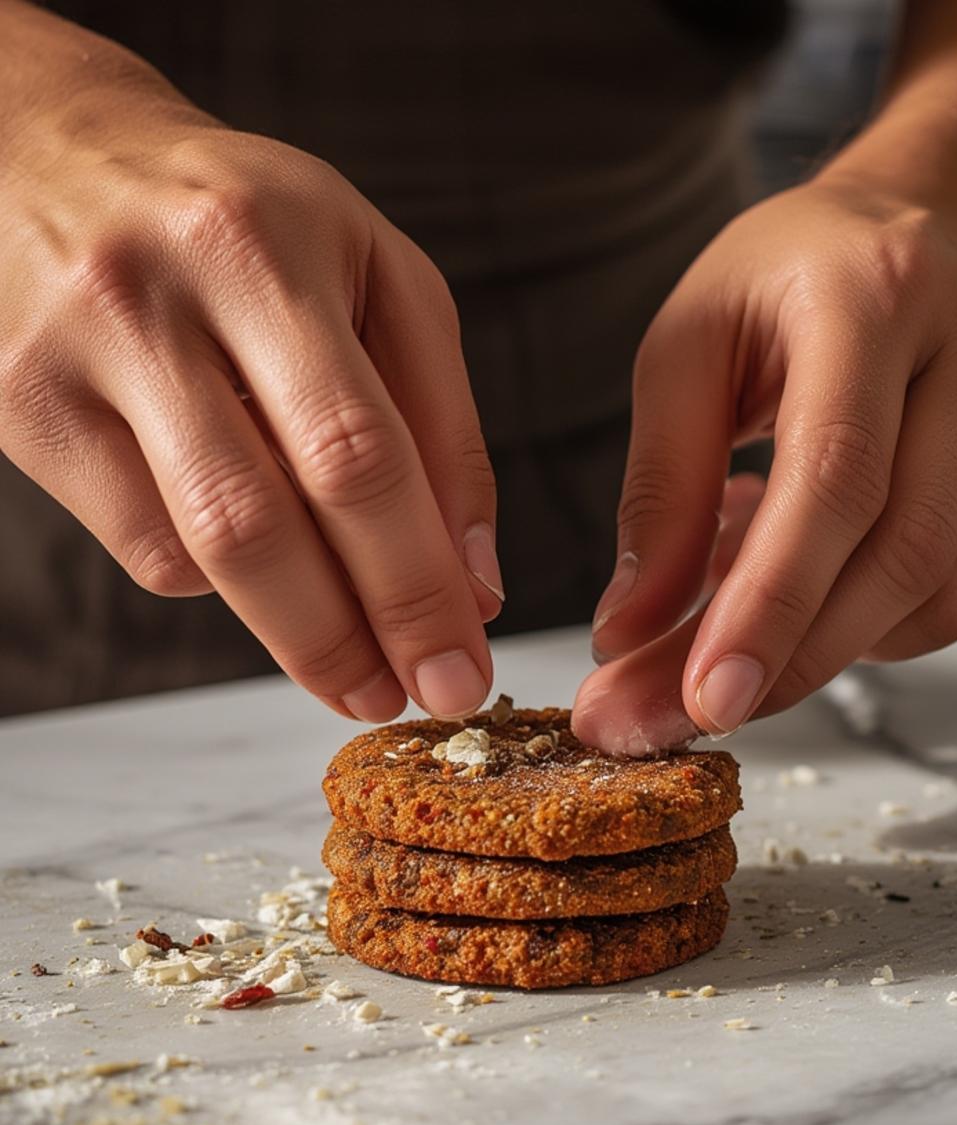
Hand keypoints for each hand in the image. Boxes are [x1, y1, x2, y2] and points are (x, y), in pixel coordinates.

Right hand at [0, 96, 500, 720]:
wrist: (52, 154)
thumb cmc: (250, 228)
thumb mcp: (375, 279)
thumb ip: (440, 424)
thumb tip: (473, 585)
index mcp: (266, 248)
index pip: (357, 452)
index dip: (414, 583)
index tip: (463, 670)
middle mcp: (153, 295)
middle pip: (260, 519)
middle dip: (351, 636)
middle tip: (412, 699)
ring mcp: (73, 357)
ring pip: (193, 550)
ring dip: (294, 636)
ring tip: (357, 671)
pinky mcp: (19, 410)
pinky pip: (142, 547)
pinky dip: (218, 577)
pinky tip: (253, 552)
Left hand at [575, 178, 956, 753]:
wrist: (907, 229)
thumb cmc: (782, 286)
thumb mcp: (686, 352)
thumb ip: (658, 491)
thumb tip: (629, 633)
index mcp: (871, 300)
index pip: (835, 477)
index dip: (771, 603)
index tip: (704, 698)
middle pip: (900, 552)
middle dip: (789, 658)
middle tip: (686, 716)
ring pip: (941, 589)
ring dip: (829, 652)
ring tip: (737, 634)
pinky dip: (878, 630)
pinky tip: (814, 599)